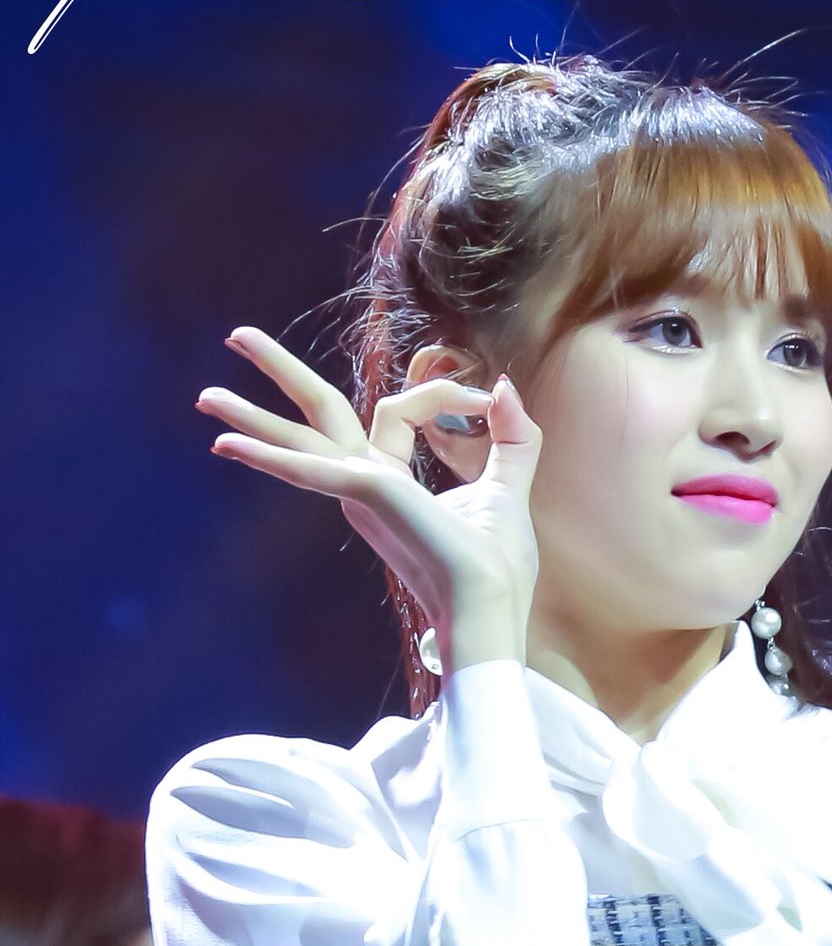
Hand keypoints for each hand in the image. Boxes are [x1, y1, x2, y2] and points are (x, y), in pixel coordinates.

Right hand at [195, 326, 543, 664]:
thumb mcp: (509, 486)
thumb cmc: (496, 568)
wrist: (491, 609)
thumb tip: (503, 386)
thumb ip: (512, 436)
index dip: (443, 392)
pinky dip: (270, 457)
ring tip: (204, 395)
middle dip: (279, 372)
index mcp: (390, 482)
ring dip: (253, 412)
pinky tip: (226, 446)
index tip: (486, 400)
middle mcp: (365, 485)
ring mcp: (360, 492)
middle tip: (237, 336)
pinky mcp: (365, 496)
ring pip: (303, 434)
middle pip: (318, 413)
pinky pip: (312, 467)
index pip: (400, 409)